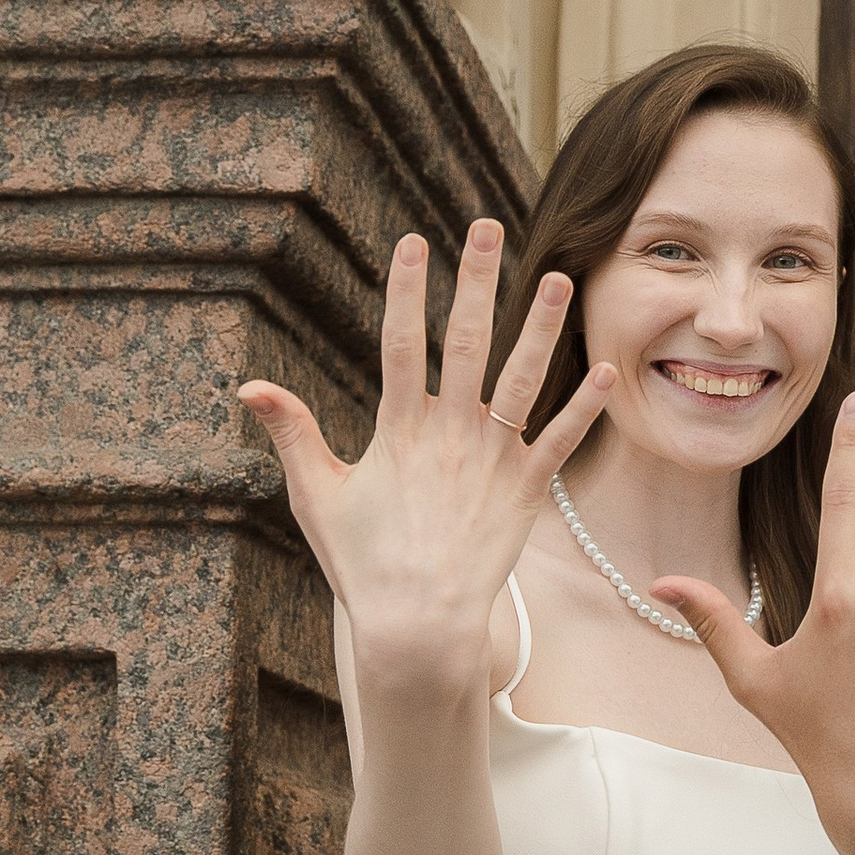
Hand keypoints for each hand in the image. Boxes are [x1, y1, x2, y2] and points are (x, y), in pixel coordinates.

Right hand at [240, 222, 611, 697]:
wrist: (418, 626)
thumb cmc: (364, 564)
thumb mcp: (317, 496)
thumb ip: (292, 434)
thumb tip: (247, 386)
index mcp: (399, 430)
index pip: (402, 344)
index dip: (407, 291)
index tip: (414, 242)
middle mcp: (450, 434)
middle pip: (465, 343)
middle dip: (476, 282)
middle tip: (487, 228)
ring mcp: (492, 460)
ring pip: (523, 380)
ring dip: (543, 327)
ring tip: (560, 278)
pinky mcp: (526, 491)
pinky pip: (562, 441)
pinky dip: (586, 408)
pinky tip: (607, 370)